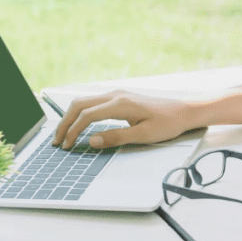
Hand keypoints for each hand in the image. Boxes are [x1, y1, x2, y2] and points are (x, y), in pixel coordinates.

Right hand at [52, 90, 198, 148]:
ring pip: (84, 102)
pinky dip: (81, 114)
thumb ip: (116, 138)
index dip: (73, 131)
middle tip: (57, 142)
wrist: (184, 111)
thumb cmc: (168, 124)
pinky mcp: (120, 98)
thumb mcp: (143, 135)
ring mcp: (117, 95)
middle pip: (79, 105)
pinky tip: (78, 126)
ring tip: (64, 135)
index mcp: (120, 104)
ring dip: (71, 117)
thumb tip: (91, 141)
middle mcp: (115, 95)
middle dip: (65, 123)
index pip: (87, 115)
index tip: (66, 145)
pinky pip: (93, 103)